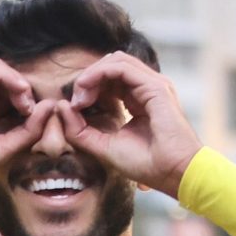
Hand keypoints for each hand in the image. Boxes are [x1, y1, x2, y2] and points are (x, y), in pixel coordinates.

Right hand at [0, 59, 57, 207]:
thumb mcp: (5, 147)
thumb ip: (28, 128)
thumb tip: (50, 105)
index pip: (2, 85)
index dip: (20, 94)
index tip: (31, 114)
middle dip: (19, 85)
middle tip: (29, 107)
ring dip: (15, 79)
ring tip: (24, 100)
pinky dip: (7, 78)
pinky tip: (18, 94)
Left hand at [57, 50, 201, 198]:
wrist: (173, 173)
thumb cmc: (145, 164)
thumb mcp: (102, 146)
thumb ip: (80, 130)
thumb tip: (62, 107)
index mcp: (138, 100)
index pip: (109, 79)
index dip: (87, 88)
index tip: (74, 109)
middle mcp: (147, 88)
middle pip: (110, 65)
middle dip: (87, 79)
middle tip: (75, 102)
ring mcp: (152, 85)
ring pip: (115, 61)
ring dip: (90, 76)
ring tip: (79, 98)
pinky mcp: (154, 87)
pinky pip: (121, 68)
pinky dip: (98, 75)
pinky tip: (86, 93)